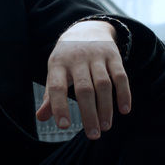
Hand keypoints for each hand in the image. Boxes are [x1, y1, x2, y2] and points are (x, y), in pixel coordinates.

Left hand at [36, 20, 131, 139]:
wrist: (86, 29)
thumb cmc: (67, 58)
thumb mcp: (55, 72)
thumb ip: (50, 96)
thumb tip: (41, 117)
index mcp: (58, 64)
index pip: (57, 87)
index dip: (59, 107)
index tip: (64, 126)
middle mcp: (77, 59)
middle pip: (84, 89)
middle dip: (89, 114)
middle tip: (93, 135)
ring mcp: (96, 56)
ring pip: (103, 84)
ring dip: (106, 108)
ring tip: (105, 127)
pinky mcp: (113, 55)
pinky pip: (121, 76)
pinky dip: (124, 93)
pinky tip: (124, 110)